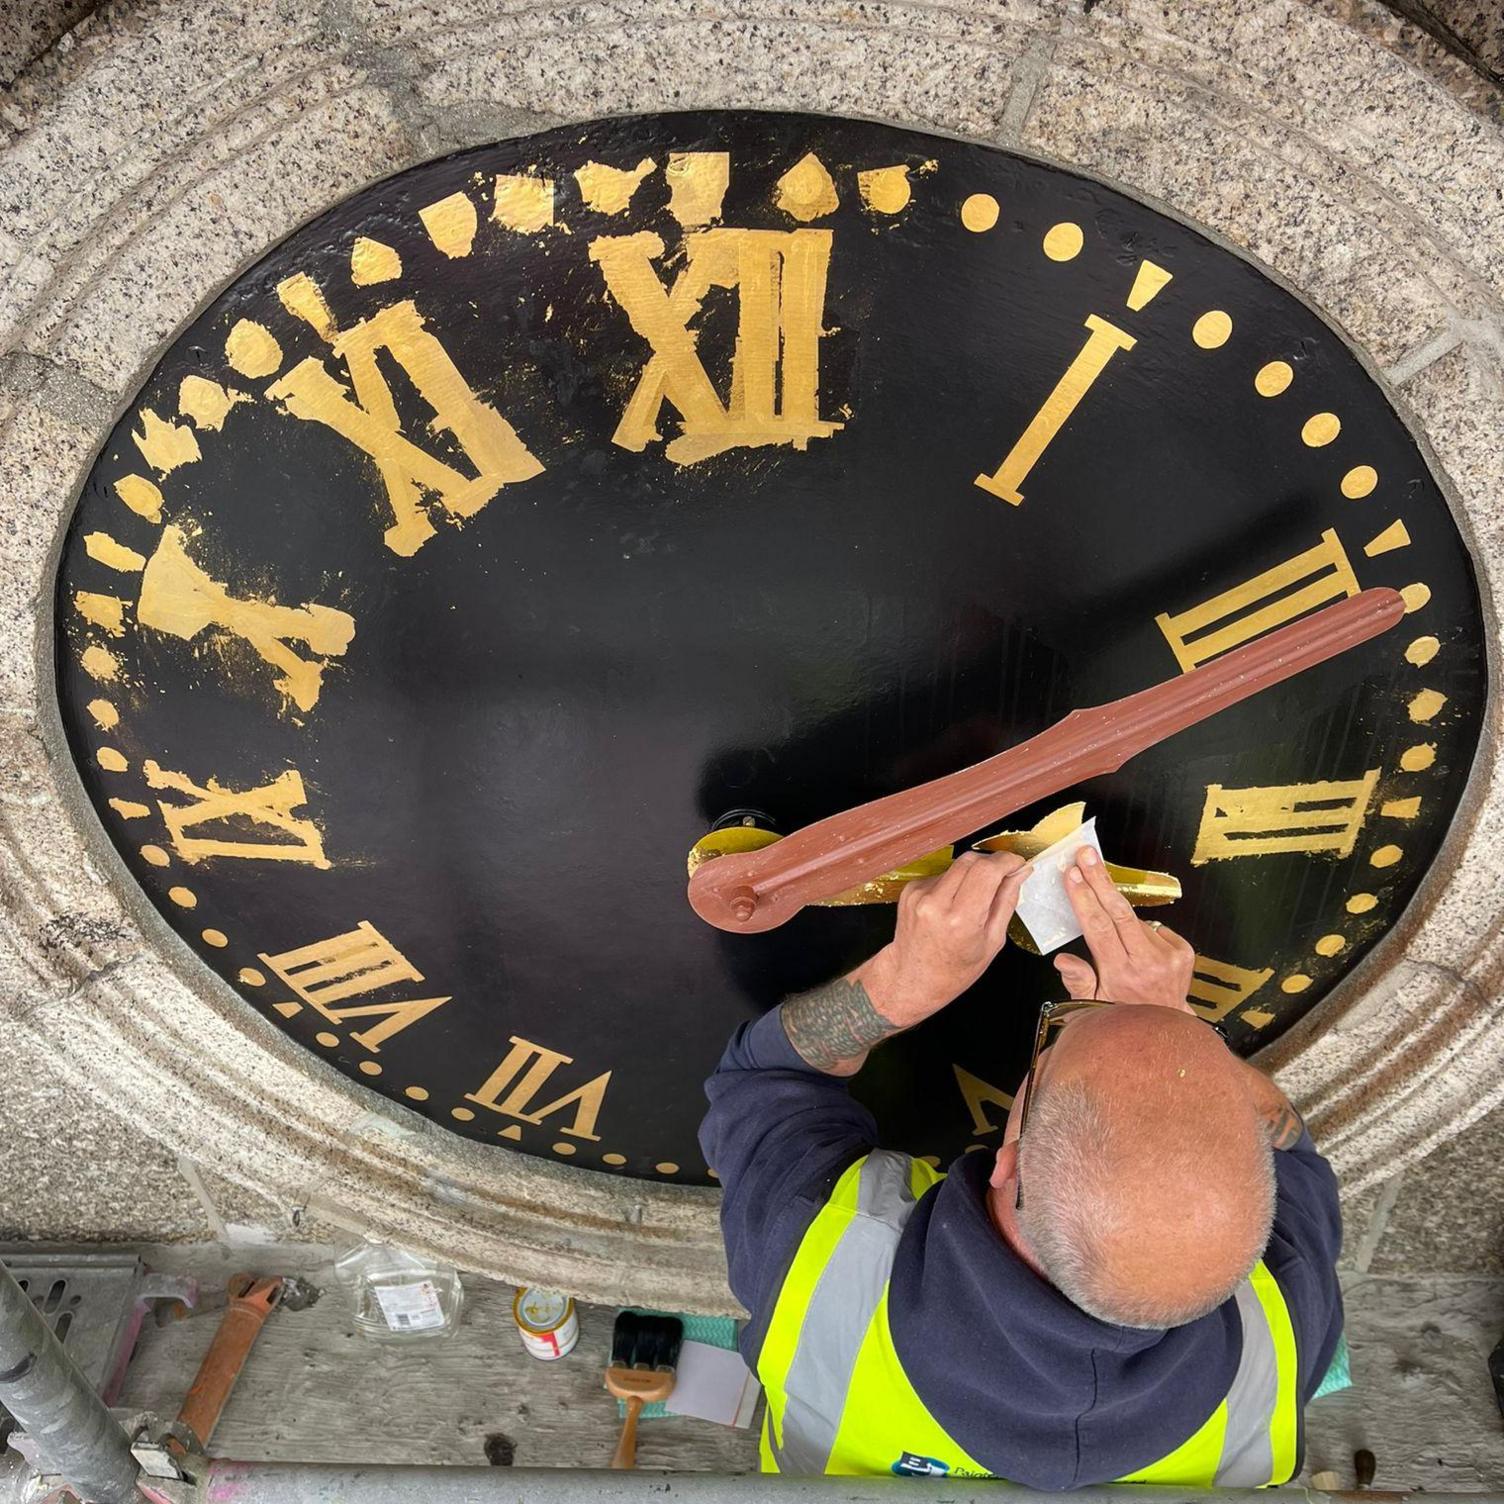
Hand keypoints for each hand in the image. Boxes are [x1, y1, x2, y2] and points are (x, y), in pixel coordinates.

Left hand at [861, 852, 1031, 1025]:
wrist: (912, 978)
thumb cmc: (955, 969)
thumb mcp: (992, 942)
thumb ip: (1007, 901)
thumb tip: (1020, 871)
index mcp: (961, 920)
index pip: (987, 870)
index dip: (1007, 861)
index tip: (1017, 863)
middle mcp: (936, 903)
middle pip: (971, 860)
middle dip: (992, 863)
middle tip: (1002, 876)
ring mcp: (919, 895)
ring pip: (956, 865)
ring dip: (972, 873)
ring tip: (973, 899)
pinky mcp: (910, 890)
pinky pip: (941, 874)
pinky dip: (954, 882)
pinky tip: (952, 904)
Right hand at [1052, 847, 1196, 1012]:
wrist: (1165, 1026)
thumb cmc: (1122, 1013)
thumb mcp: (1090, 1004)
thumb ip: (1077, 980)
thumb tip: (1063, 960)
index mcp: (1119, 974)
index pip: (1099, 927)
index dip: (1085, 898)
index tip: (1073, 874)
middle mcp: (1146, 964)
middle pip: (1119, 911)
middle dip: (1100, 878)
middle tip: (1087, 854)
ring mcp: (1168, 957)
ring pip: (1135, 920)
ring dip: (1120, 918)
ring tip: (1118, 943)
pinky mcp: (1184, 952)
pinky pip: (1155, 927)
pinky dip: (1142, 931)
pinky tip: (1138, 948)